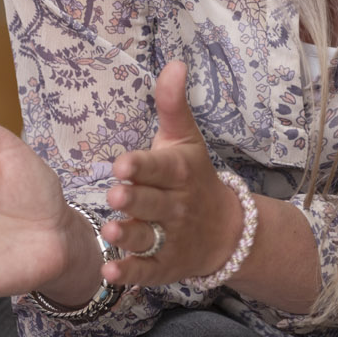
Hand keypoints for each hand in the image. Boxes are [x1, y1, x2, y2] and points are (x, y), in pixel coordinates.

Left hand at [99, 61, 243, 287]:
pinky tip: (110, 272)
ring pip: (150, 237)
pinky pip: (149, 270)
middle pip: (155, 203)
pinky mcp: (167, 265)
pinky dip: (131, 273)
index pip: (162, 168)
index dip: (143, 166)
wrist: (229, 229)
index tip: (122, 164)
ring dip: (130, 236)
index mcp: (180, 172)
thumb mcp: (185, 140)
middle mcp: (178, 206)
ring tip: (108, 232)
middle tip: (113, 195)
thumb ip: (173, 105)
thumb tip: (175, 62)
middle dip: (135, 200)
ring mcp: (174, 238)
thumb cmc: (193, 176)